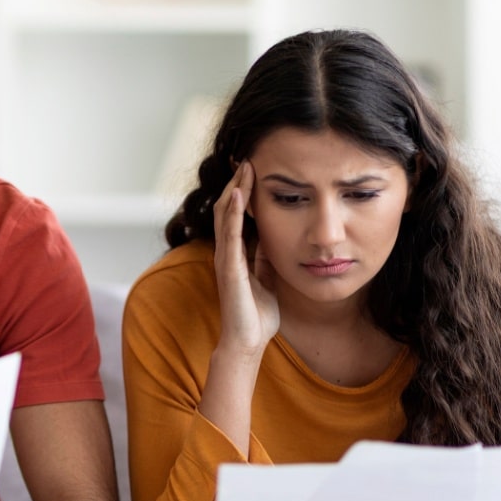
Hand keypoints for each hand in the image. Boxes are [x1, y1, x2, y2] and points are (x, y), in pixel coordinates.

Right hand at [213, 160, 278, 354]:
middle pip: (228, 208)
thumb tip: (275, 238)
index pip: (238, 214)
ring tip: (244, 166)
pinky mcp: (228, 268)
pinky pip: (230, 234)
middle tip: (247, 157)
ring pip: (226, 215)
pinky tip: (241, 193)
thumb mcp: (267, 278)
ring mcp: (225, 258)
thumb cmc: (257, 316)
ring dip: (235, 189)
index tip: (254, 168)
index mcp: (236, 254)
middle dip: (238, 182)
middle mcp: (226, 252)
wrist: (248, 343)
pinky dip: (235, 213)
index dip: (244, 191)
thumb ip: (265, 258)